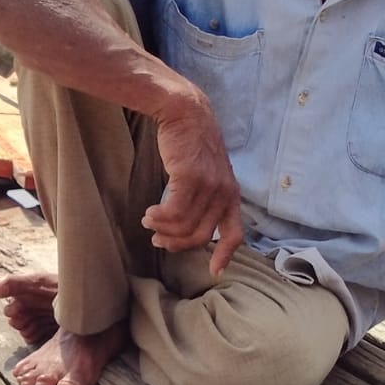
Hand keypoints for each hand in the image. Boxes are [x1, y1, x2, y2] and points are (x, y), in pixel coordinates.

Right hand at [143, 94, 243, 275]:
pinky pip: (173, 212)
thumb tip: (188, 224)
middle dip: (176, 244)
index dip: (225, 255)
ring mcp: (208, 185)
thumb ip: (204, 197)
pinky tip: (149, 212)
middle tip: (158, 240)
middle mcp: (224, 193)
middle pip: (200, 237)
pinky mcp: (190, 177)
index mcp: (231, 194)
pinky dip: (158, 218)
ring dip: (162, 229)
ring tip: (149, 221)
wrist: (185, 112)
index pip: (236, 234)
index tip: (214, 271)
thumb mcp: (206, 173)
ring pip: (183, 226)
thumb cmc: (191, 143)